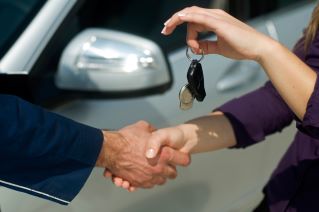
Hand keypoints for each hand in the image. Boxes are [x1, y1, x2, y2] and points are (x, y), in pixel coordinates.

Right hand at [96, 121, 189, 188]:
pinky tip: (144, 174)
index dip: (182, 158)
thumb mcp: (143, 127)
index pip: (184, 160)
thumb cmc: (126, 139)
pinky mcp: (138, 182)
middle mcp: (158, 167)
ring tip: (154, 169)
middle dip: (170, 169)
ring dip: (159, 176)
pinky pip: (148, 185)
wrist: (110, 149)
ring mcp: (149, 177)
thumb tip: (154, 131)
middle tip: (166, 164)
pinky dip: (147, 181)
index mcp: (164, 153)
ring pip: (160, 181)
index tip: (182, 157)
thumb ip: (152, 130)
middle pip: (172, 174)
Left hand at [161, 6, 275, 60]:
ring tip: (176, 36)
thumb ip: (208, 46)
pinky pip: (199, 17)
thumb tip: (198, 48)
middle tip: (164, 30)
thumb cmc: (242, 47)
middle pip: (189, 14)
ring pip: (191, 15)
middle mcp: (215, 15)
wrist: (257, 48)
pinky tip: (179, 19)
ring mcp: (217, 17)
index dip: (179, 23)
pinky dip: (187, 17)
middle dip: (173, 21)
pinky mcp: (219, 23)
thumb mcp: (219, 47)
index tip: (169, 31)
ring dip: (178, 22)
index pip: (192, 18)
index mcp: (215, 20)